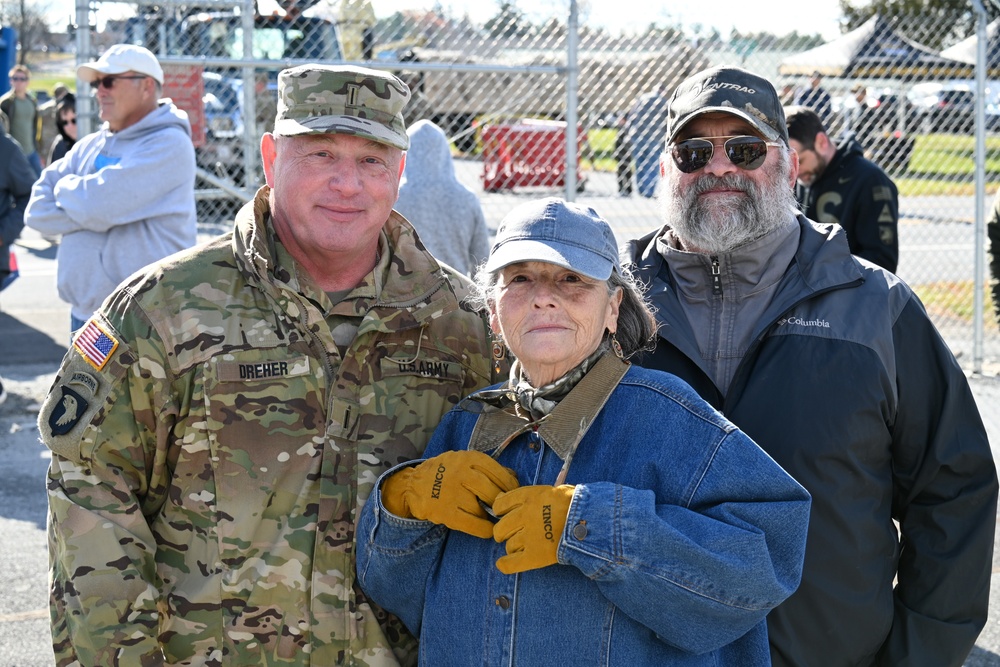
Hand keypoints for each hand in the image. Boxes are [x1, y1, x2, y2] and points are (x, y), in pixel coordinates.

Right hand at [380, 450, 518, 538]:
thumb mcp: (465, 462)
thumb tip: (514, 477)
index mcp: (468, 458)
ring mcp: (451, 493)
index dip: (510, 485)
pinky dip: (484, 529)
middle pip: (492, 491)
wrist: (414, 484)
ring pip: (482, 508)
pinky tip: (488, 529)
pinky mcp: (445, 512)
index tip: (514, 493)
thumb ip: (488, 468)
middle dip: (501, 502)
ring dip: (490, 515)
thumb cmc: (447, 472)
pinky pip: (472, 524)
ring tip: (493, 517)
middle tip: (505, 508)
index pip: (498, 472)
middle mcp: (460, 473)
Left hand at [492, 484, 574, 574]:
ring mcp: (528, 537)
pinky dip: (505, 564)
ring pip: (509, 545)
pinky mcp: (534, 556)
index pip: (501, 503)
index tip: (503, 513)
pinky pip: (511, 563)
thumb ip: (534, 496)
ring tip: (524, 547)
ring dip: (513, 547)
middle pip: (501, 528)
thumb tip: (517, 500)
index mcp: (528, 498)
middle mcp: (523, 516)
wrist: (590, 519)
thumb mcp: (553, 491)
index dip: (500, 509)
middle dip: (503, 532)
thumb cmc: (576, 503)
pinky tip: (503, 563)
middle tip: (509, 534)